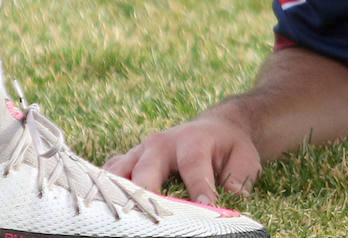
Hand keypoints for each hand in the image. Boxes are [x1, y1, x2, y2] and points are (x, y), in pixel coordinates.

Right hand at [103, 113, 261, 205]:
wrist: (215, 127)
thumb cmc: (230, 148)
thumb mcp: (245, 159)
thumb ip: (240, 179)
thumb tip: (233, 199)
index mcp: (193, 140)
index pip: (192, 166)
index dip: (196, 187)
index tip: (204, 207)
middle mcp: (162, 143)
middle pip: (146, 171)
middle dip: (146, 196)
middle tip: (149, 219)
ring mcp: (141, 151)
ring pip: (120, 172)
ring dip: (117, 194)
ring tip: (120, 217)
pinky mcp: (129, 160)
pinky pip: (110, 174)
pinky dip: (104, 189)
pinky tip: (102, 209)